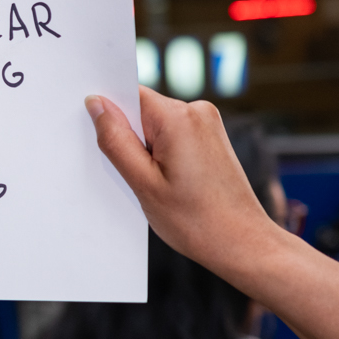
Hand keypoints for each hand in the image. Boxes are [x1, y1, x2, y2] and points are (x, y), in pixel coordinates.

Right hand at [86, 89, 287, 296]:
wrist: (242, 243)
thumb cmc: (196, 220)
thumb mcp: (143, 183)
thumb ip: (115, 140)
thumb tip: (96, 103)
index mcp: (178, 118)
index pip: (129, 94)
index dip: (112, 117)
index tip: (111, 147)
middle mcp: (197, 111)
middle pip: (143, 110)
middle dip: (131, 139)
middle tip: (138, 177)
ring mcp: (209, 124)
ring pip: (158, 125)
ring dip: (148, 151)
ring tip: (160, 185)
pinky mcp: (213, 138)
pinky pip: (175, 135)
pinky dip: (165, 155)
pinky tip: (172, 183)